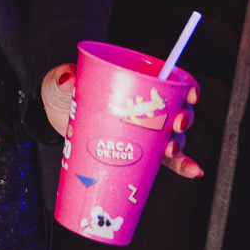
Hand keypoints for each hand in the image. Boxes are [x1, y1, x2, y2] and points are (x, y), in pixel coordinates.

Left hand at [42, 63, 201, 179]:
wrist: (57, 115)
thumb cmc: (66, 92)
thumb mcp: (63, 82)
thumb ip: (64, 78)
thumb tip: (68, 78)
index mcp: (134, 83)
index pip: (170, 82)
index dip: (186, 86)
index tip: (189, 93)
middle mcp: (145, 107)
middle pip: (176, 110)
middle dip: (184, 118)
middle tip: (176, 124)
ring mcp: (143, 131)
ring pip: (172, 136)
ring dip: (179, 144)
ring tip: (171, 150)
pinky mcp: (136, 152)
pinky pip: (164, 161)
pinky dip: (182, 166)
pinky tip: (193, 171)